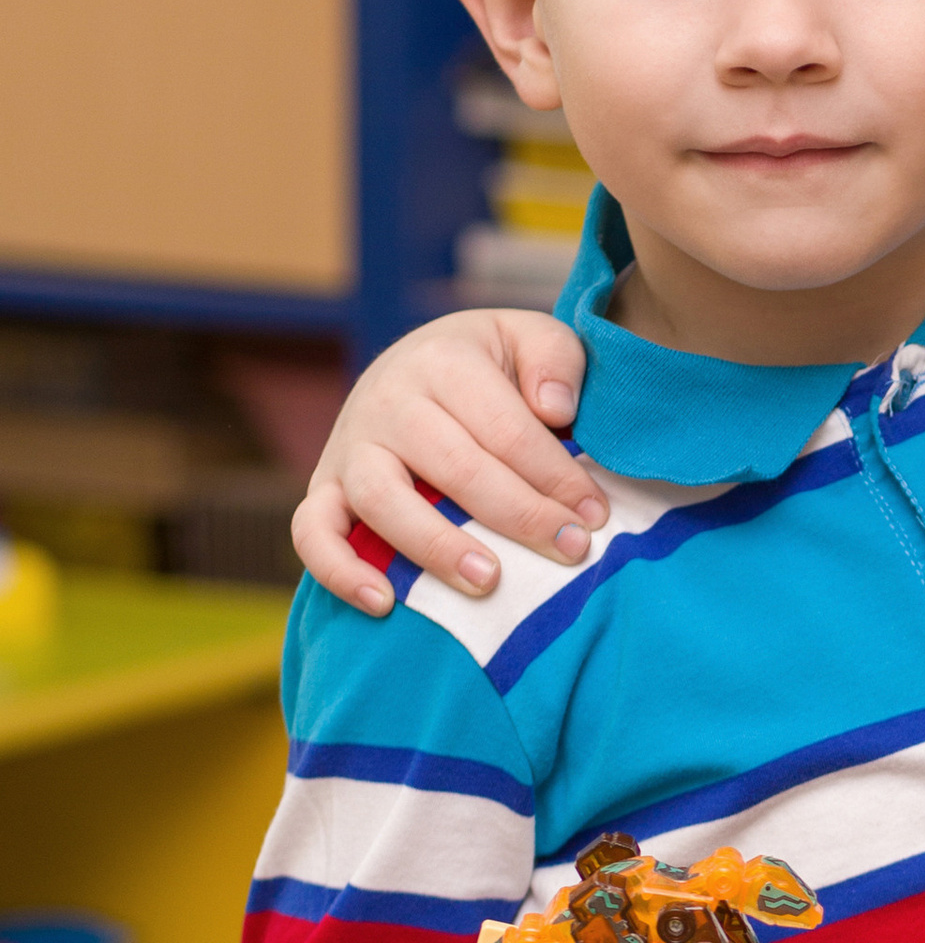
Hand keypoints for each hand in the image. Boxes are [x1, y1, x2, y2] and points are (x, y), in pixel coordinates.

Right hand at [294, 312, 601, 611]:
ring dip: (436, 547)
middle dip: (520, 515)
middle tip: (570, 550)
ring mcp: (349, 446)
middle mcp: (388, 400)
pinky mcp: (324, 486)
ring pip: (382, 500)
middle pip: (455, 467)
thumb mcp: (530, 339)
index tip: (595, 515)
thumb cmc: (491, 364)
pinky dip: (339, 570)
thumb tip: (555, 409)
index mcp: (444, 361)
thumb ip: (556, 360)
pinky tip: (383, 603)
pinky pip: (312, 532)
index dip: (555, 476)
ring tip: (488, 581)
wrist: (417, 362)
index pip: (506, 429)